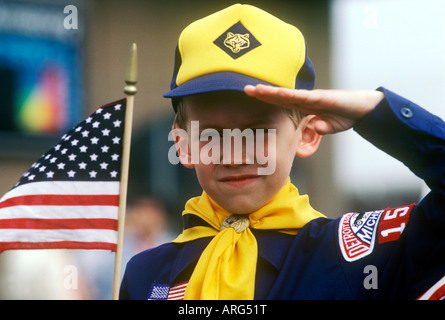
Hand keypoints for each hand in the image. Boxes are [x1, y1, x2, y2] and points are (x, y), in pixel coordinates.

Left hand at [244, 84, 383, 134]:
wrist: (366, 109)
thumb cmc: (346, 115)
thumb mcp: (329, 126)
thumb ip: (319, 127)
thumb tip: (314, 127)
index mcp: (305, 106)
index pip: (282, 103)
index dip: (267, 99)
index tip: (252, 97)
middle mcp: (306, 99)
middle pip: (279, 96)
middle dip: (262, 93)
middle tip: (244, 88)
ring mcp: (312, 97)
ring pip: (286, 94)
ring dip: (269, 92)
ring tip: (253, 89)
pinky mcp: (320, 98)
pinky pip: (301, 97)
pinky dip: (287, 95)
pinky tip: (275, 93)